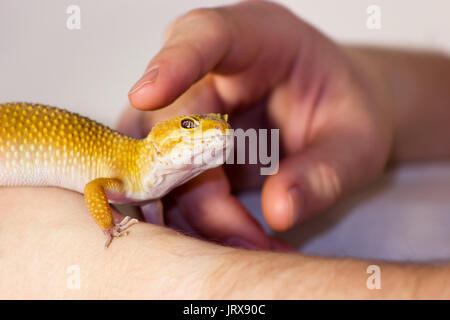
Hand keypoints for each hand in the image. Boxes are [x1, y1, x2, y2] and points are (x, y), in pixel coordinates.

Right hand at [120, 0, 393, 247]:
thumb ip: (324, 172)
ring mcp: (192, 108)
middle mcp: (212, 70)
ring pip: (158, 161)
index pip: (206, 35)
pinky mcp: (184, 145)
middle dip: (202, 193)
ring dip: (197, 215)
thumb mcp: (357, 142)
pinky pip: (168, 183)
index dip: (173, 61)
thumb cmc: (347, 114)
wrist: (336, 118)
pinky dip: (196, 221)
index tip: (147, 94)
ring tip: (250, 247)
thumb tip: (278, 211)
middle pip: (171, 123)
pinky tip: (236, 239)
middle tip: (248, 242)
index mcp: (258, 39)